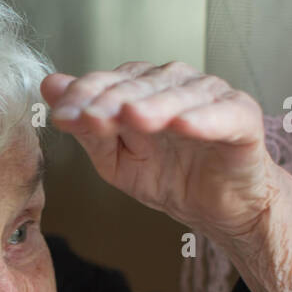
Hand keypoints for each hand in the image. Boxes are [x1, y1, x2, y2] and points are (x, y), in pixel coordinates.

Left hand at [41, 61, 280, 247]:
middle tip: (90, 118)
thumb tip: (49, 86)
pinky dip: (204, 118)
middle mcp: (175, 83)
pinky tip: (184, 125)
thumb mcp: (115, 159)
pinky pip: (222, 114)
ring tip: (133, 118)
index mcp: (142, 88)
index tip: (62, 116)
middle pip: (139, 85)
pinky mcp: (242, 116)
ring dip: (154, 105)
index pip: (109, 82)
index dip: (84, 96)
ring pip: (178, 94)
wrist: (219, 208)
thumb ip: (86, 125)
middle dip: (111, 102)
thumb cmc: (170, 177)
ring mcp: (210, 96)